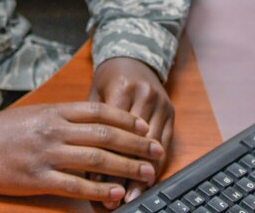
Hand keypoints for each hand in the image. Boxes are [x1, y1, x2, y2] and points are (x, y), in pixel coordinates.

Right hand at [0, 102, 163, 205]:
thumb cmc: (1, 130)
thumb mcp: (35, 114)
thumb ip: (63, 117)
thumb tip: (92, 123)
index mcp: (55, 112)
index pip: (100, 111)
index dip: (126, 120)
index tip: (144, 128)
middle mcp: (55, 130)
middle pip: (105, 135)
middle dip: (135, 144)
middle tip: (155, 152)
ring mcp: (47, 154)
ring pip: (96, 159)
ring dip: (125, 167)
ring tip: (145, 174)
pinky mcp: (38, 178)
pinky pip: (74, 185)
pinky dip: (98, 190)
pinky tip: (114, 195)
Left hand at [89, 57, 174, 206]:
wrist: (134, 56)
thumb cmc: (108, 79)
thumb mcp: (94, 93)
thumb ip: (91, 122)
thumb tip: (82, 161)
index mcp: (122, 89)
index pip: (113, 132)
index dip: (105, 160)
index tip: (95, 183)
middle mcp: (145, 96)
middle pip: (135, 143)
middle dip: (124, 173)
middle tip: (115, 198)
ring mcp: (162, 104)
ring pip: (154, 147)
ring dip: (143, 175)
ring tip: (131, 196)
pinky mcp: (172, 112)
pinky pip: (166, 144)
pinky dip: (157, 165)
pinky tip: (147, 181)